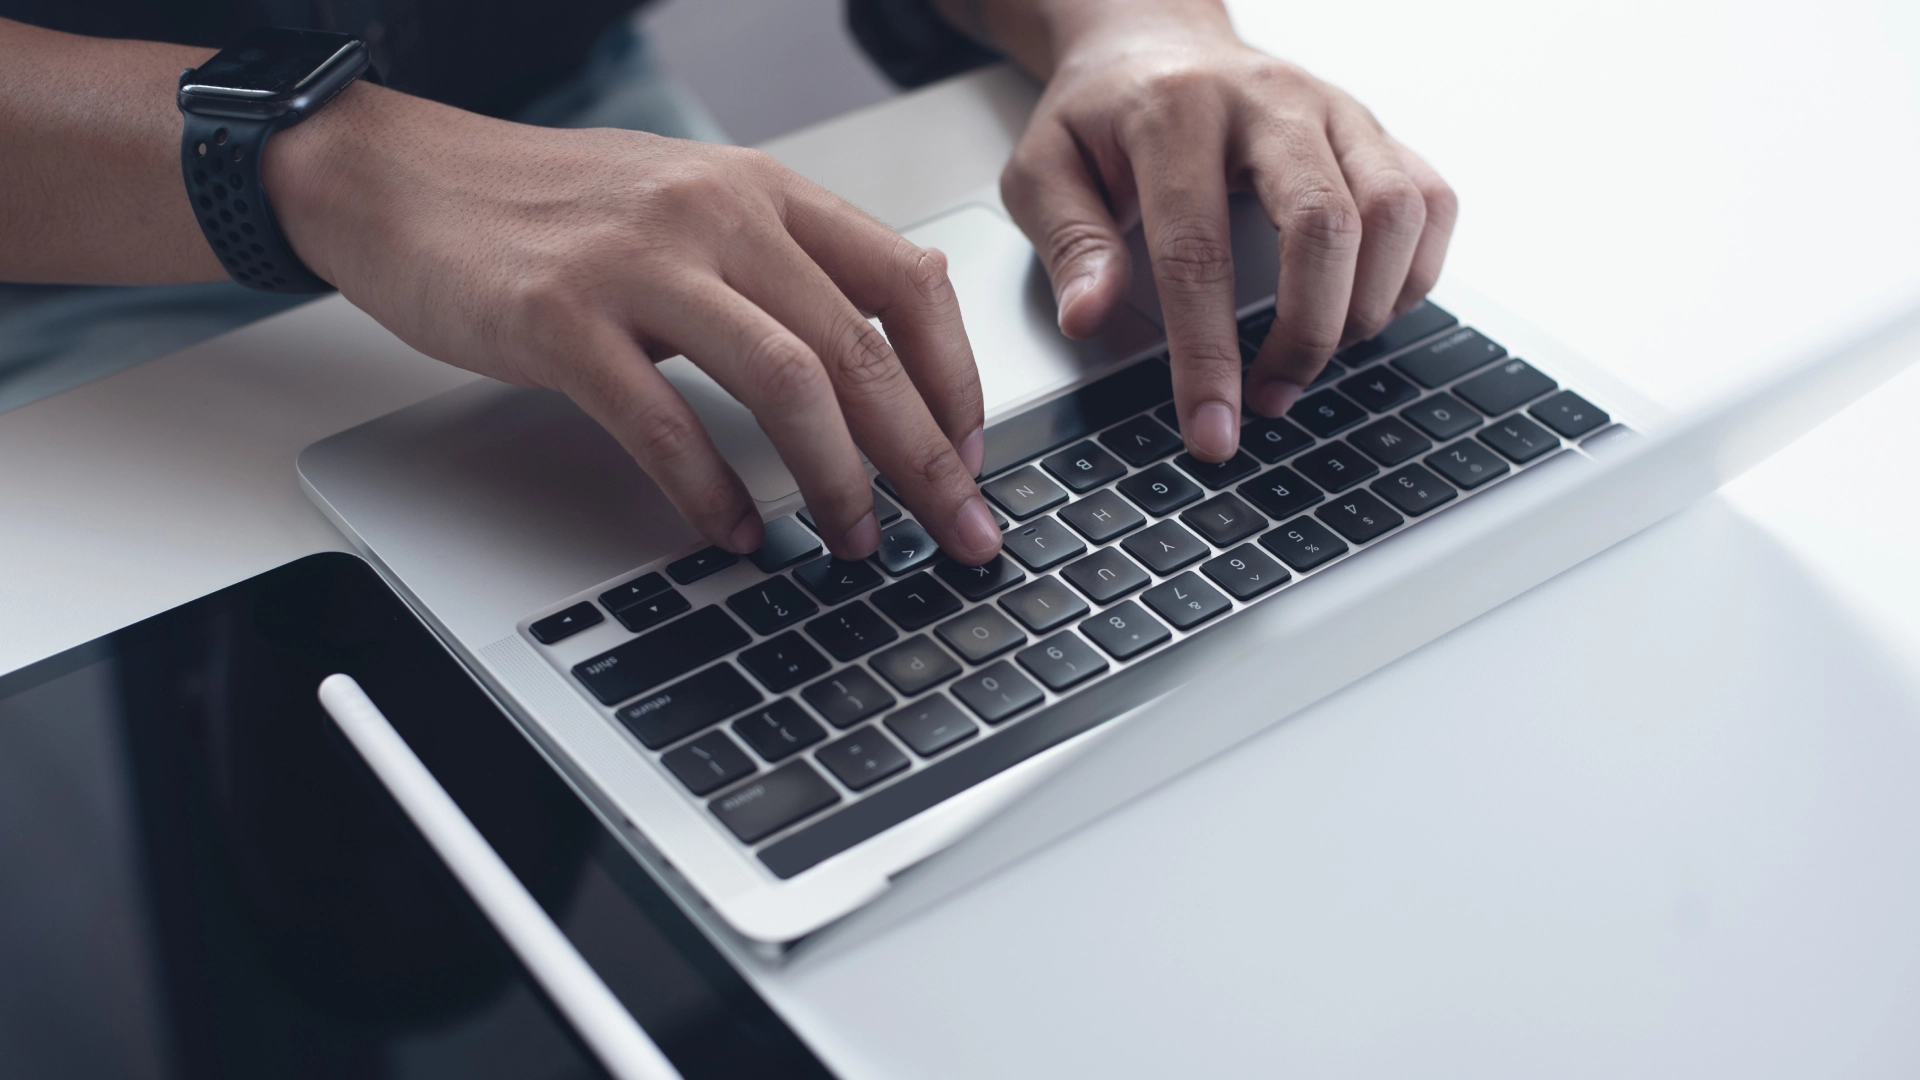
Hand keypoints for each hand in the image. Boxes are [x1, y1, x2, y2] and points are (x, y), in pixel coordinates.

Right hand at [266, 84, 1002, 562]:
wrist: (403, 177)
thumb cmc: (551, 208)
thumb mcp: (692, 210)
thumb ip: (778, 272)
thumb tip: (870, 377)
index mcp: (764, 191)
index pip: (908, 282)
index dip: (956, 380)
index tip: (969, 454)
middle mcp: (718, 214)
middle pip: (863, 348)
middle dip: (926, 459)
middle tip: (958, 532)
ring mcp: (641, 264)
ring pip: (788, 382)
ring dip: (835, 480)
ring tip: (854, 543)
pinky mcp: (563, 320)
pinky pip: (664, 424)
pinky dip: (710, 492)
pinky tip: (732, 532)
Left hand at [992, 0, 1457, 460]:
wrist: (1156, 39)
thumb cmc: (1101, 114)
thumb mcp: (1043, 168)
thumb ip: (1068, 242)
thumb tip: (1090, 318)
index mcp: (1177, 112)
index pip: (1199, 250)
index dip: (1208, 354)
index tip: (1211, 430)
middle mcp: (1270, 101)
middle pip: (1325, 224)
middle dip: (1306, 336)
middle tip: (1268, 399)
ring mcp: (1336, 111)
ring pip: (1396, 211)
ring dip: (1365, 310)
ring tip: (1309, 359)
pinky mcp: (1378, 128)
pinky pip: (1431, 201)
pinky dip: (1412, 274)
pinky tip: (1359, 311)